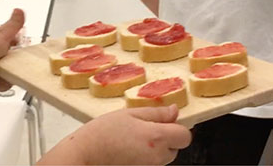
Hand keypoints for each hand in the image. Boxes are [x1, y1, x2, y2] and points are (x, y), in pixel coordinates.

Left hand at [0, 8, 24, 90]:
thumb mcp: (1, 33)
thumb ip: (13, 25)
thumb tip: (19, 10)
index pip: (11, 40)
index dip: (18, 44)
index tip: (23, 46)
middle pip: (13, 57)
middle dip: (14, 60)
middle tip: (12, 59)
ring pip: (10, 70)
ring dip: (8, 70)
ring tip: (1, 67)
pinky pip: (3, 83)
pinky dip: (2, 81)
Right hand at [38, 104, 190, 164]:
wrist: (87, 154)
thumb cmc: (104, 132)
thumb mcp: (130, 113)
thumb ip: (156, 113)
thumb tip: (174, 111)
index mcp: (156, 137)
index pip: (185, 136)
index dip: (177, 126)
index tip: (165, 120)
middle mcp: (157, 157)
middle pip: (176, 147)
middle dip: (166, 136)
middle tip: (143, 127)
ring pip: (164, 156)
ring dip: (156, 146)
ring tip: (133, 137)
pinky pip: (153, 162)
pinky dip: (147, 155)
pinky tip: (130, 147)